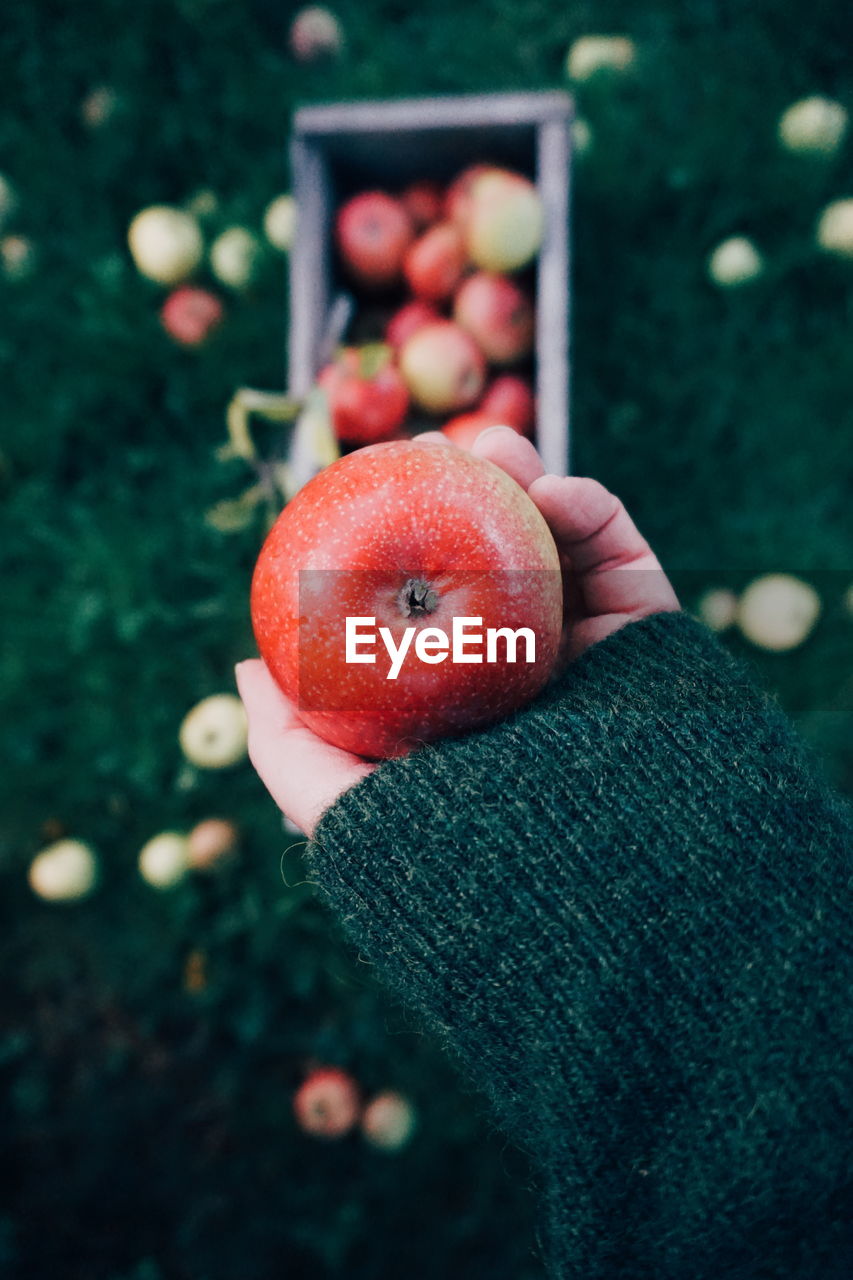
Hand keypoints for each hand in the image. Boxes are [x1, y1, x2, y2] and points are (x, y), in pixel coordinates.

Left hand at [235, 428, 678, 835]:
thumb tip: (243, 670)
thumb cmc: (459, 856)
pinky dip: (589, 510)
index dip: (392, 543)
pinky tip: (553, 493)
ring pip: (555, 543)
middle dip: (458, 495)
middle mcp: (525, 671)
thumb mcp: (343, 810)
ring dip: (521, 481)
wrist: (593, 892)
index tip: (355, 493)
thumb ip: (286, 747)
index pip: (423, 605)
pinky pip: (624, 555)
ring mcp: (591, 650)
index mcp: (462, 701)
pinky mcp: (650, 638)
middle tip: (421, 454)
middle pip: (489, 560)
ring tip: (485, 450)